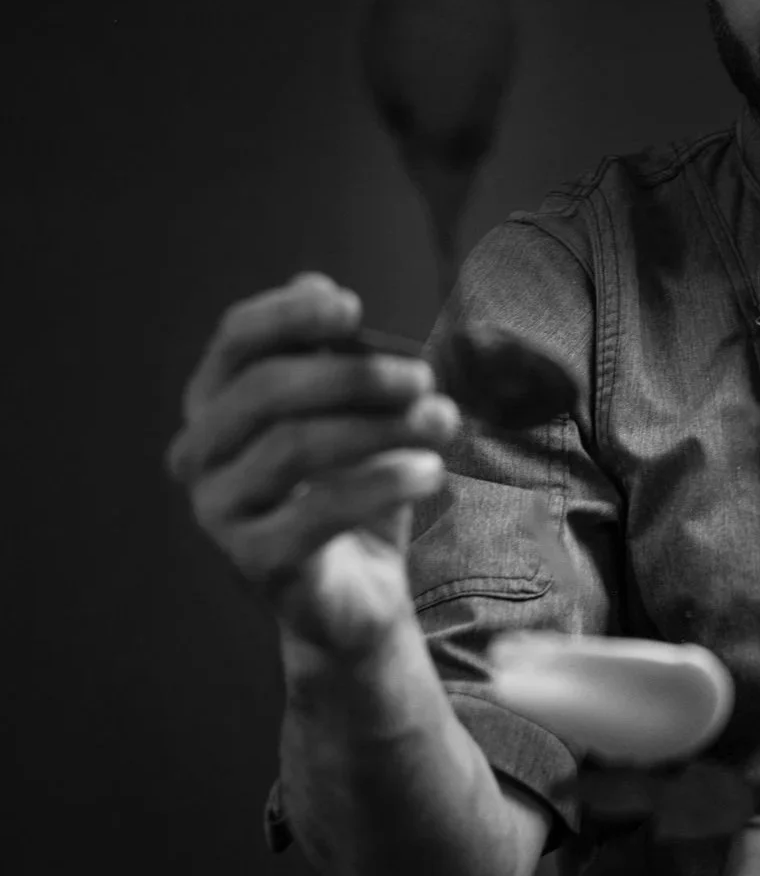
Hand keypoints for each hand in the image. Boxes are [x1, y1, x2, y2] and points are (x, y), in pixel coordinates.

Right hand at [165, 272, 458, 655]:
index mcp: (215, 404)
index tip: (352, 306)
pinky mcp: (253, 561)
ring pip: (294, 447)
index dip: (288, 314)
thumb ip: (333, 354)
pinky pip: (317, 512)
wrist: (356, 591)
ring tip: (444, 422)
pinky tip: (431, 472)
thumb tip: (316, 283)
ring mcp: (218, 510)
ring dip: (381, 426)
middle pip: (267, 390)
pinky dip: (383, 483)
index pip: (235, 341)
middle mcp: (199, 454)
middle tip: (425, 377)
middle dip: (354, 376)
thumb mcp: (350, 414)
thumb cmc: (352, 486)